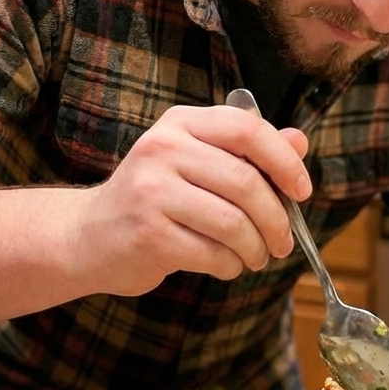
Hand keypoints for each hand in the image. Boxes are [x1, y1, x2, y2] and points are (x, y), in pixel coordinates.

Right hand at [80, 104, 310, 294]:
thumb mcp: (197, 164)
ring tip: (257, 257)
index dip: (284, 161)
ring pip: (233, 223)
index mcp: (180, 123)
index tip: (302, 191)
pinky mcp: (148, 233)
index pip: (247, 129)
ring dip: (256, 248)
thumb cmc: (154, 200)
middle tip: (283, 242)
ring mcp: (151, 191)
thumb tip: (300, 141)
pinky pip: (212, 254)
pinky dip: (230, 266)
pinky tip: (226, 265)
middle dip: (276, 220)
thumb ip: (247, 152)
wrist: (87, 236)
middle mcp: (162, 149)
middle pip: (246, 182)